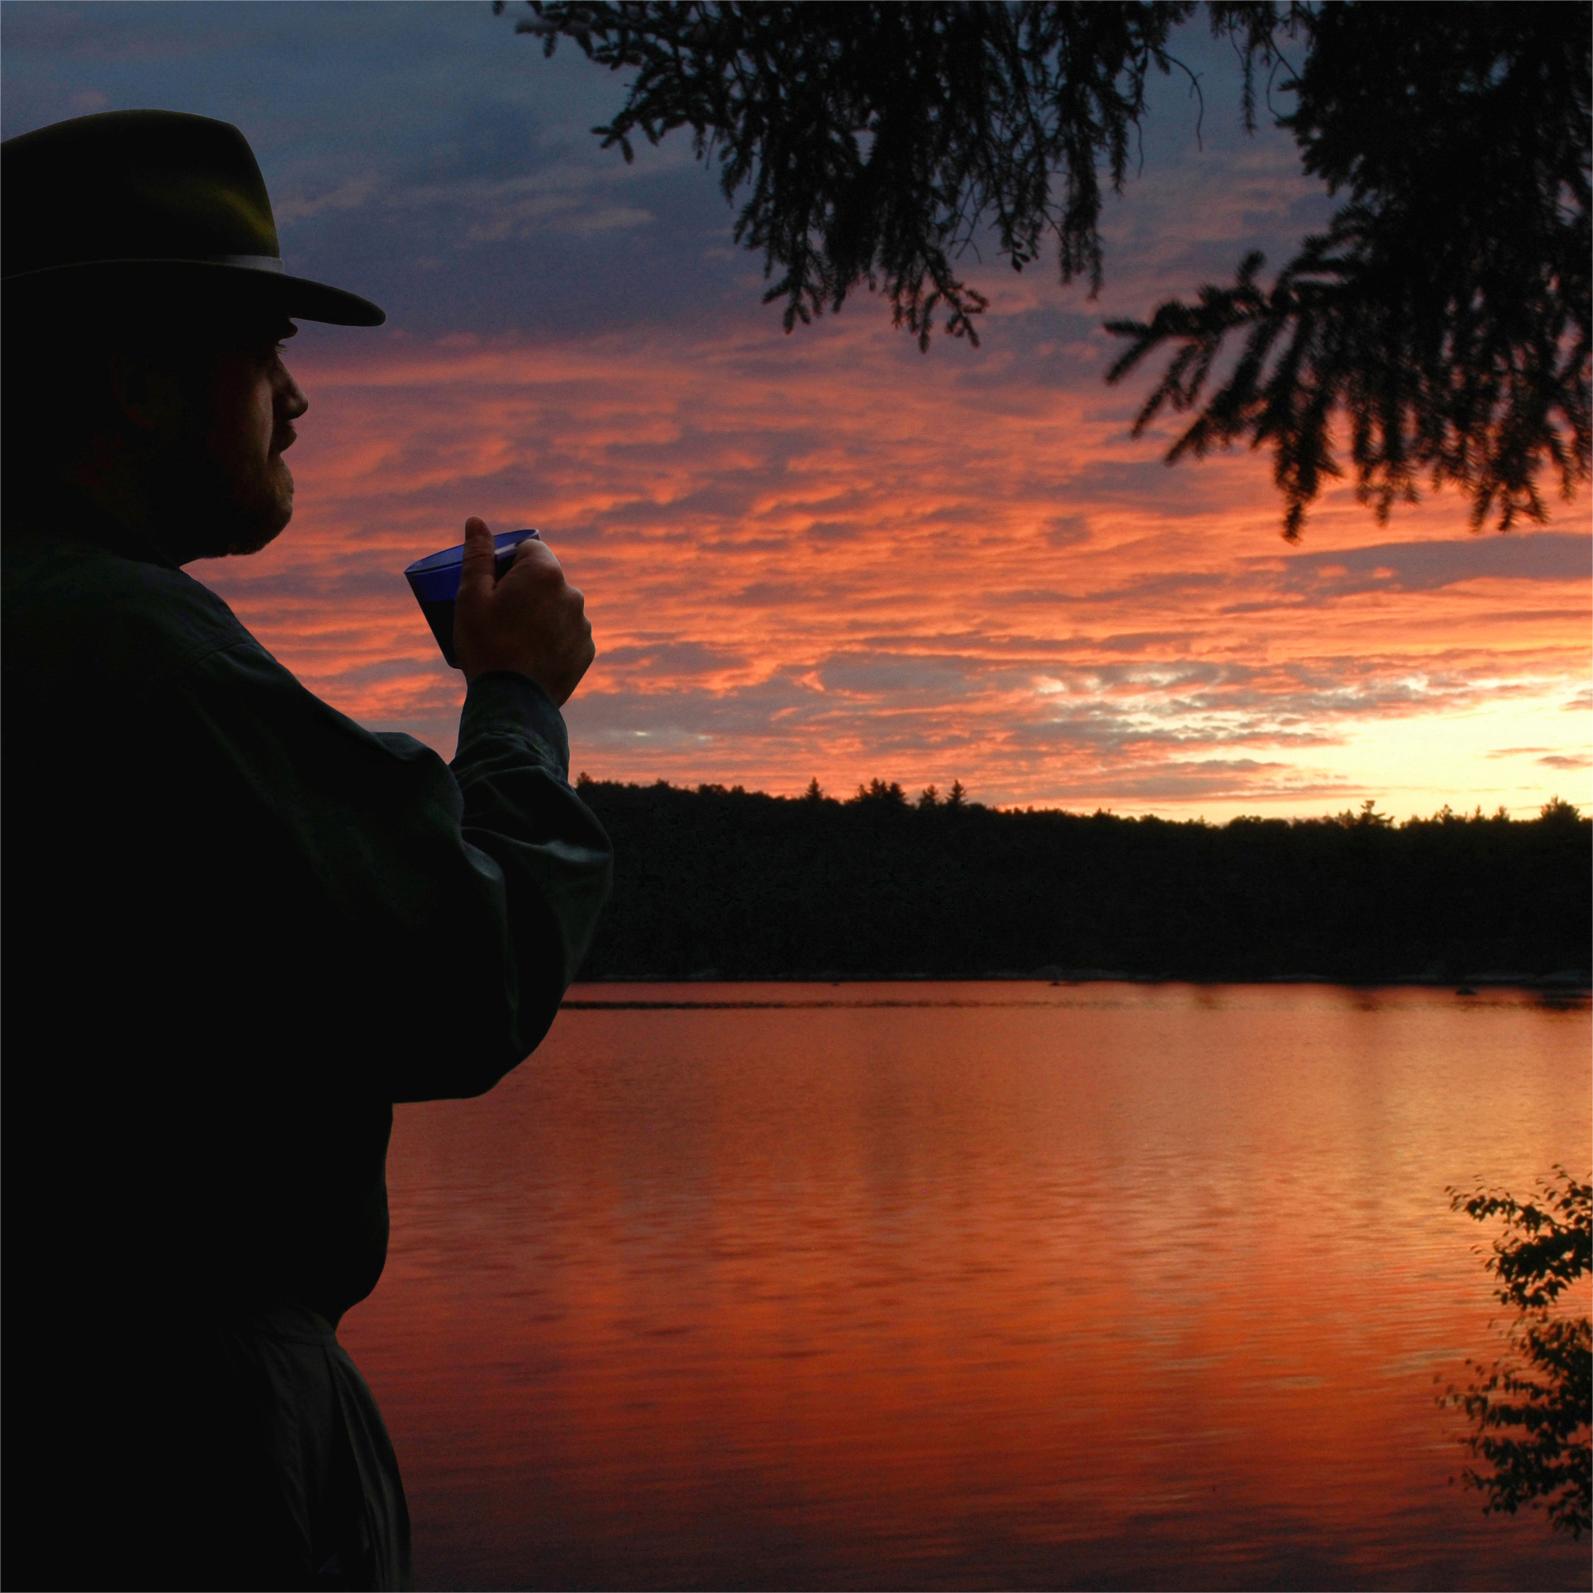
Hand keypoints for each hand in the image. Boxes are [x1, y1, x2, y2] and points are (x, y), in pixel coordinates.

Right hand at [453, 517, 594, 704]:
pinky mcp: (587, 650)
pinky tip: (532, 655)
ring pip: (558, 606)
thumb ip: (477, 556)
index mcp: (545, 572)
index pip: (529, 548)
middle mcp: (573, 593)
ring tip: (515, 640)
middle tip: (500, 616)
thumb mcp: (470, 597)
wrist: (513, 703)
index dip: (508, 563)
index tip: (493, 587)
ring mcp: (583, 623)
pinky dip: (553, 638)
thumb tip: (476, 522)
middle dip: (525, 589)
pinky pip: (568, 633)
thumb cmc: (487, 645)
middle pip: (545, 578)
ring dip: (542, 614)